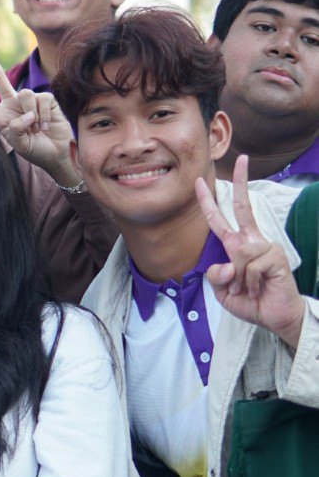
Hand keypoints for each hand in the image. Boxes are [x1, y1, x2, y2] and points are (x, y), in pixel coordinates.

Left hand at [0, 35, 77, 183]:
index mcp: (0, 116)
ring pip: (25, 94)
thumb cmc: (34, 149)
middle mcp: (12, 104)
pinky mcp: (46, 99)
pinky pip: (41, 99)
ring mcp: (29, 99)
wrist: (56, 153)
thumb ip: (15, 130)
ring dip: (31, 115)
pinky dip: (43, 115)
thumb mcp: (18, 144)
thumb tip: (25, 114)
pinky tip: (45, 125)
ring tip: (36, 129)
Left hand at [196, 155, 306, 346]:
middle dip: (240, 182)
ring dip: (237, 279)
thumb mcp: (223, 290)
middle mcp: (252, 241)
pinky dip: (248, 283)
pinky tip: (258, 289)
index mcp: (237, 246)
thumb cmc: (251, 301)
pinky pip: (248, 267)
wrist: (275, 318)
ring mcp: (266, 246)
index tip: (200, 182)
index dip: (210, 202)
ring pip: (237, 253)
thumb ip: (216, 276)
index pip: (221, 220)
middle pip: (242, 207)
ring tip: (247, 289)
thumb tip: (222, 264)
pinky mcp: (276, 256)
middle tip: (242, 158)